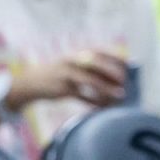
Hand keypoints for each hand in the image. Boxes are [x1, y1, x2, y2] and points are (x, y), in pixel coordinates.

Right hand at [12, 50, 126, 108]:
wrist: (31, 83)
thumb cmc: (57, 74)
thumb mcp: (71, 66)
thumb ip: (89, 68)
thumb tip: (114, 74)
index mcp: (76, 54)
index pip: (99, 52)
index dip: (115, 57)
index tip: (128, 64)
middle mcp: (72, 61)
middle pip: (96, 64)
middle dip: (112, 72)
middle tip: (125, 81)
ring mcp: (66, 75)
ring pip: (91, 81)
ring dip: (107, 89)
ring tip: (119, 96)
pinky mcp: (62, 90)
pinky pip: (82, 96)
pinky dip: (94, 102)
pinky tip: (103, 107)